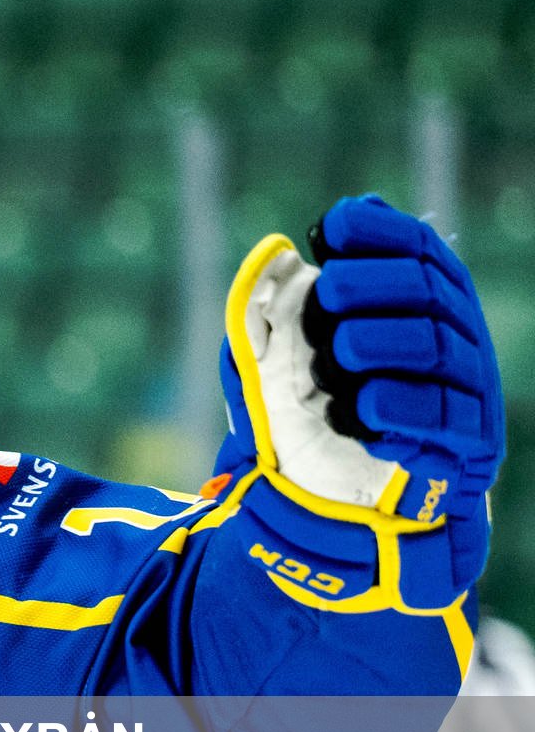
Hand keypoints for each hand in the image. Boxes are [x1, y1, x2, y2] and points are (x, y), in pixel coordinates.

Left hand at [214, 196, 503, 609]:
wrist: (327, 506)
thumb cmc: (308, 421)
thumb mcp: (272, 363)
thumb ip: (268, 311)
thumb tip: (276, 253)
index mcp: (414, 309)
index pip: (418, 251)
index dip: (383, 232)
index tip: (337, 225)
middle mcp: (449, 340)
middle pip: (430, 292)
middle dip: (379, 282)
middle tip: (332, 290)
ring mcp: (462, 392)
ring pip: (440, 348)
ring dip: (386, 341)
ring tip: (344, 350)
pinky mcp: (463, 445)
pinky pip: (444, 416)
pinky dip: (403, 405)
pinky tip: (367, 406)